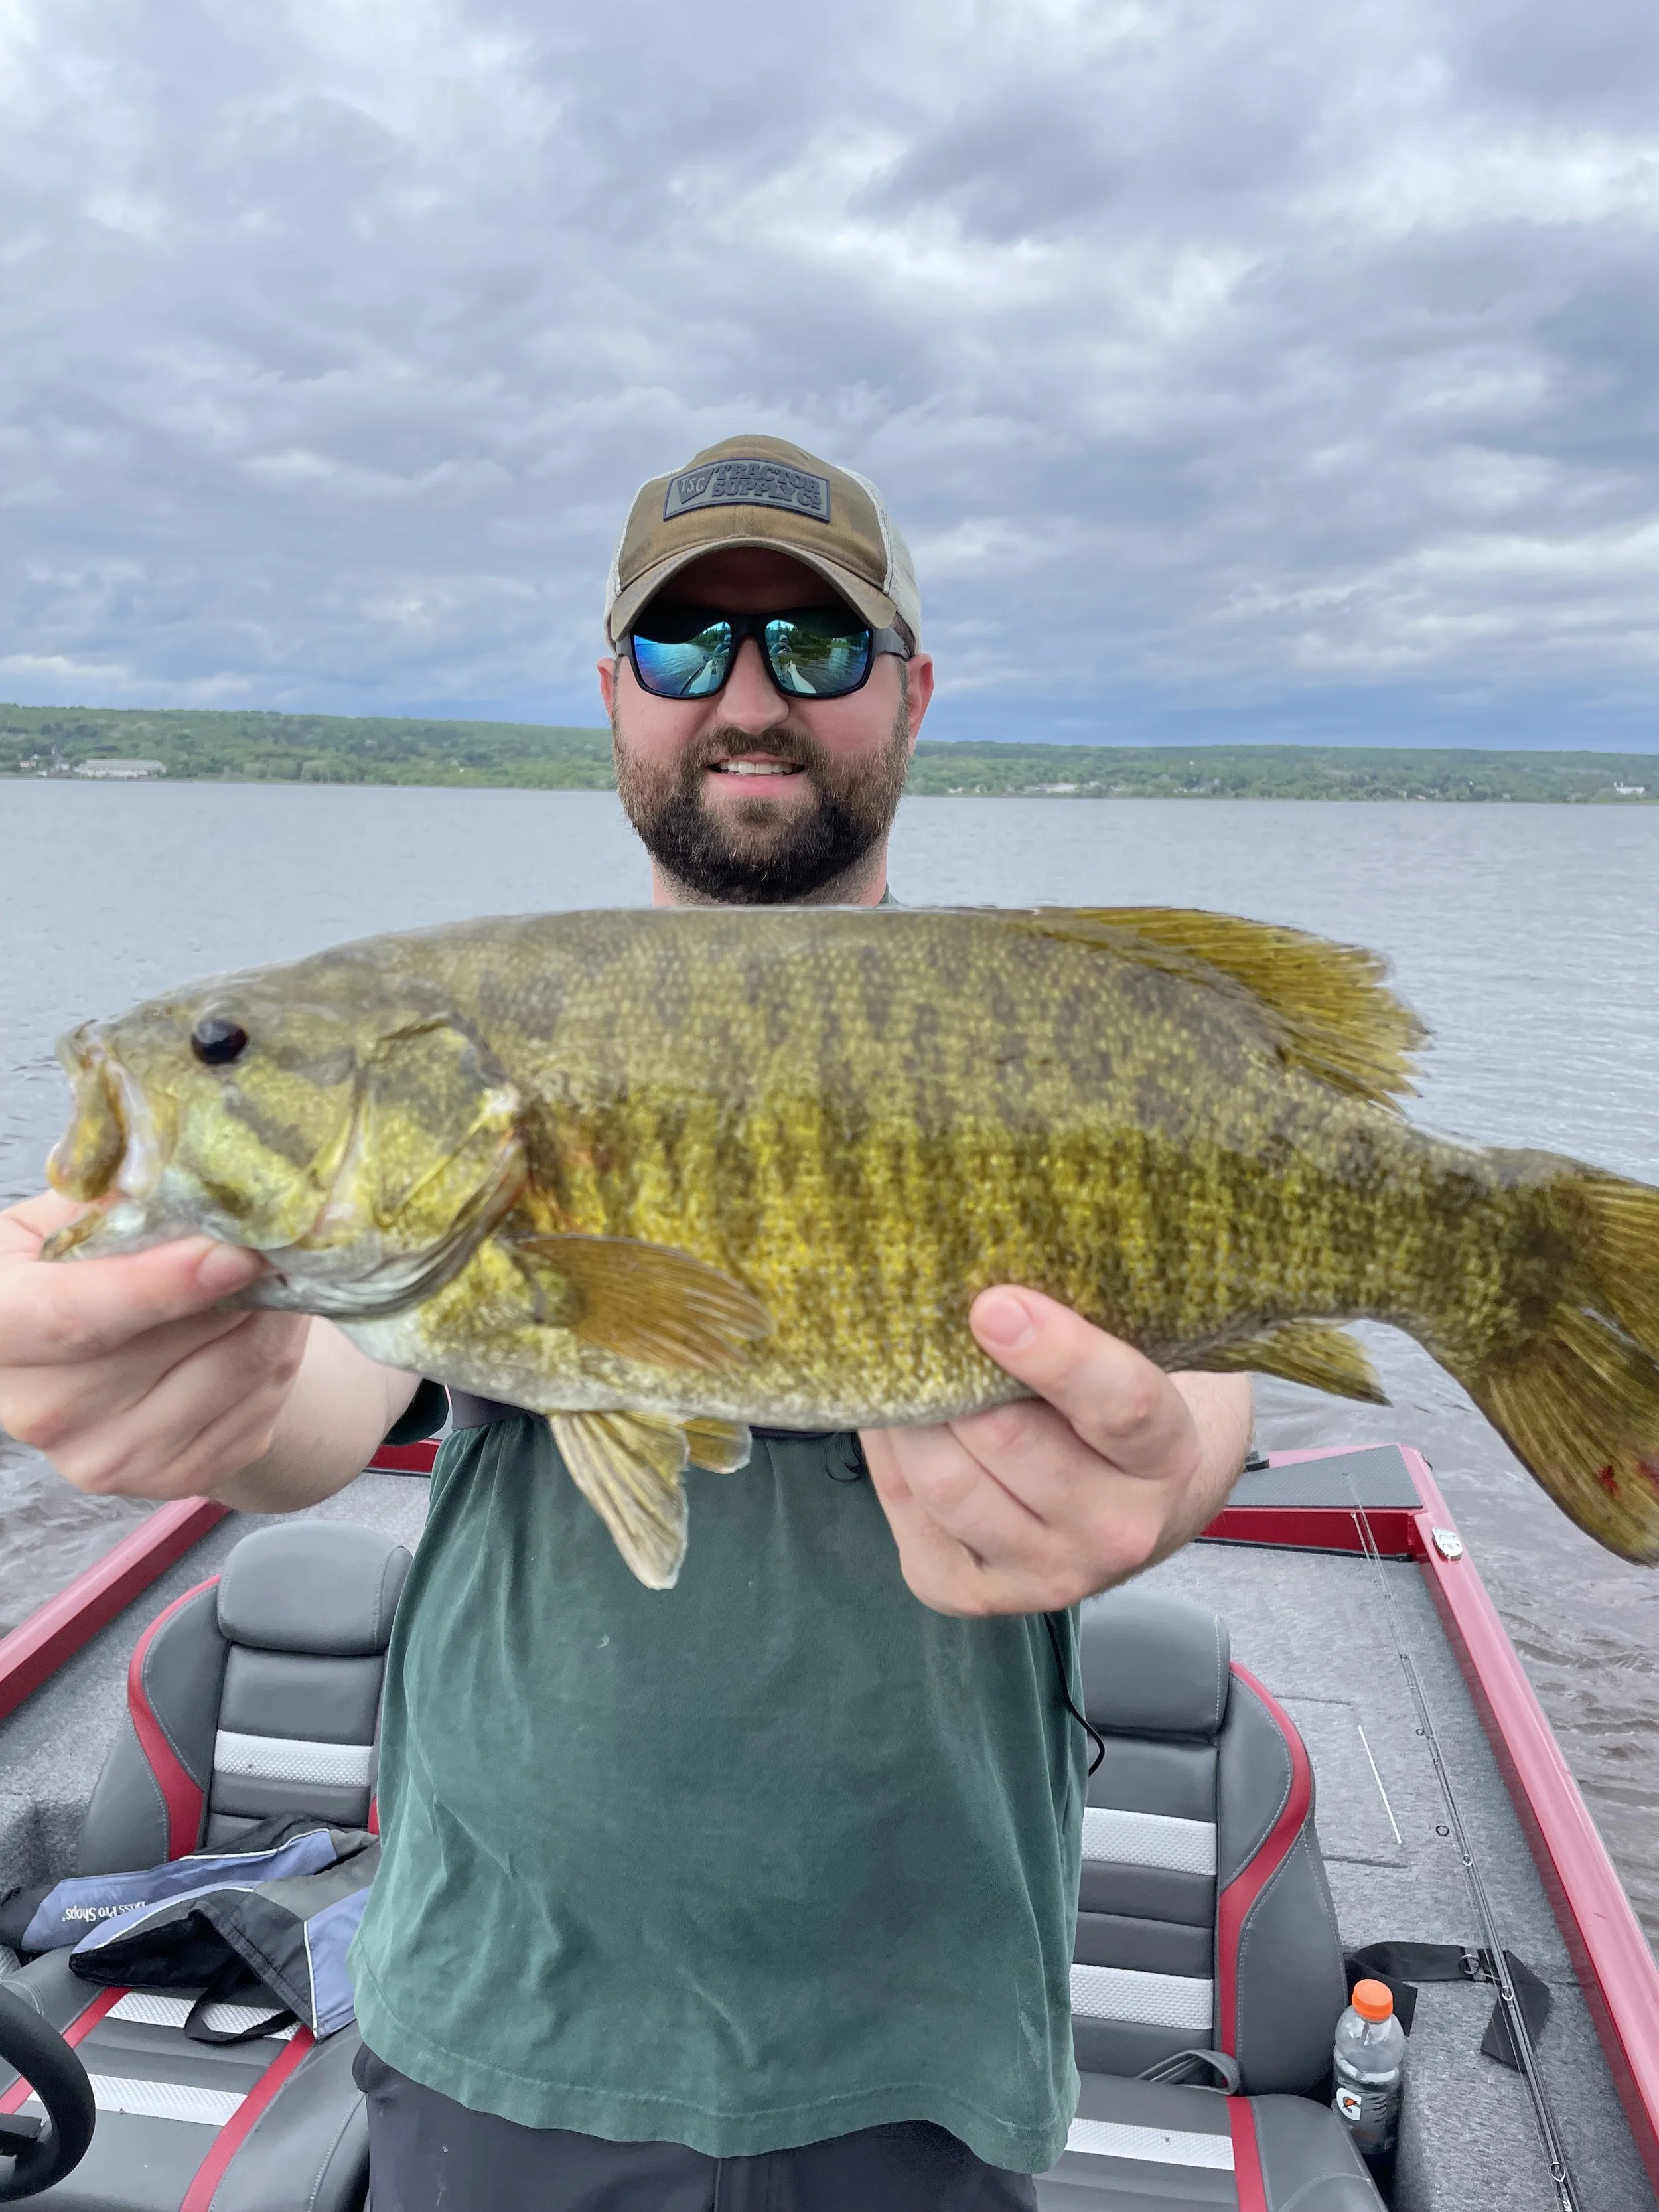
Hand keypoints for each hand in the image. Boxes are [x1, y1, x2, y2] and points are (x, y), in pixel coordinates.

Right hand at [0, 1192, 308, 1499]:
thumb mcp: (71, 1216)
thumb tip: (202, 1177)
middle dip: (238, 1279)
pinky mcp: (175, 1477)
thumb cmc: (86, 1265)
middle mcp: (38, 1410)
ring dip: (272, 1310)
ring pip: (236, 1367)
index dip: (150, 1287)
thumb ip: (118, 1199)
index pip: (69, 1317)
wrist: (125, 1351)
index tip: (230, 1255)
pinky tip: (263, 1323)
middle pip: (169, 1340)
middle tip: (276, 1232)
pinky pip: (262, 1400)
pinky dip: (281, 1349)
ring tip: (268, 1272)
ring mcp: (106, 1457)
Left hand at [860, 1286, 1250, 1616]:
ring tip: (896, 1364)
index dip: (1055, 1352)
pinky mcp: (972, 1596)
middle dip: (950, 1375)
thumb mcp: (1128, 1358)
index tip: (994, 1303)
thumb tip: (979, 1276)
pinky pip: (906, 1512)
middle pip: (1005, 1441)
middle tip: (918, 1318)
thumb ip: (1074, 1327)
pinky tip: (895, 1419)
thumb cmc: (1113, 1405)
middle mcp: (1114, 1531)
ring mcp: (1042, 1576)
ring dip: (909, 1416)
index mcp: (1166, 1457)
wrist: (1133, 1507)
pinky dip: (889, 1455)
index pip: (1119, 1405)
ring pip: (945, 1484)